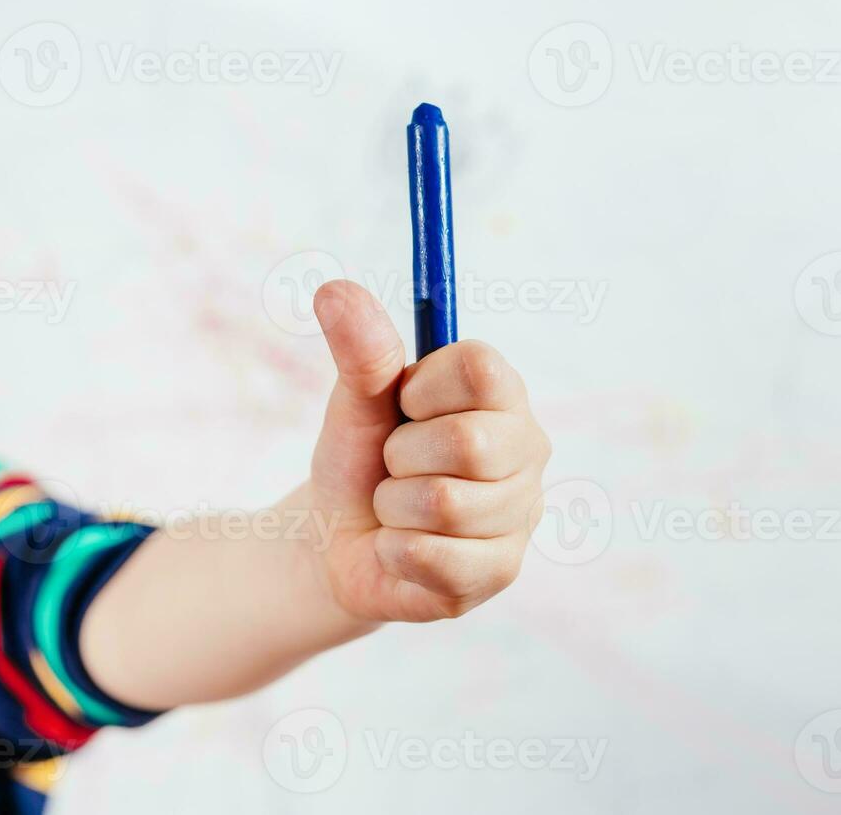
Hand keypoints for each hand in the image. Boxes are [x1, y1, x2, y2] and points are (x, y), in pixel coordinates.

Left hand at [304, 280, 550, 623]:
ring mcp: (520, 516)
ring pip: (444, 504)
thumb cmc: (358, 459)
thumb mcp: (354, 401)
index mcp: (501, 396)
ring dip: (393, 506)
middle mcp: (527, 452)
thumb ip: (360, 349)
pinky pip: (431, 556)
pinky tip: (401, 548)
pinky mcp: (499, 573)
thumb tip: (333, 289)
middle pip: (466, 442)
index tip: (402, 406)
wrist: (336, 539)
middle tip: (394, 466)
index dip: (422, 389)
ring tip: (397, 508)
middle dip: (401, 456)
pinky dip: (393, 550)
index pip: (479, 369)